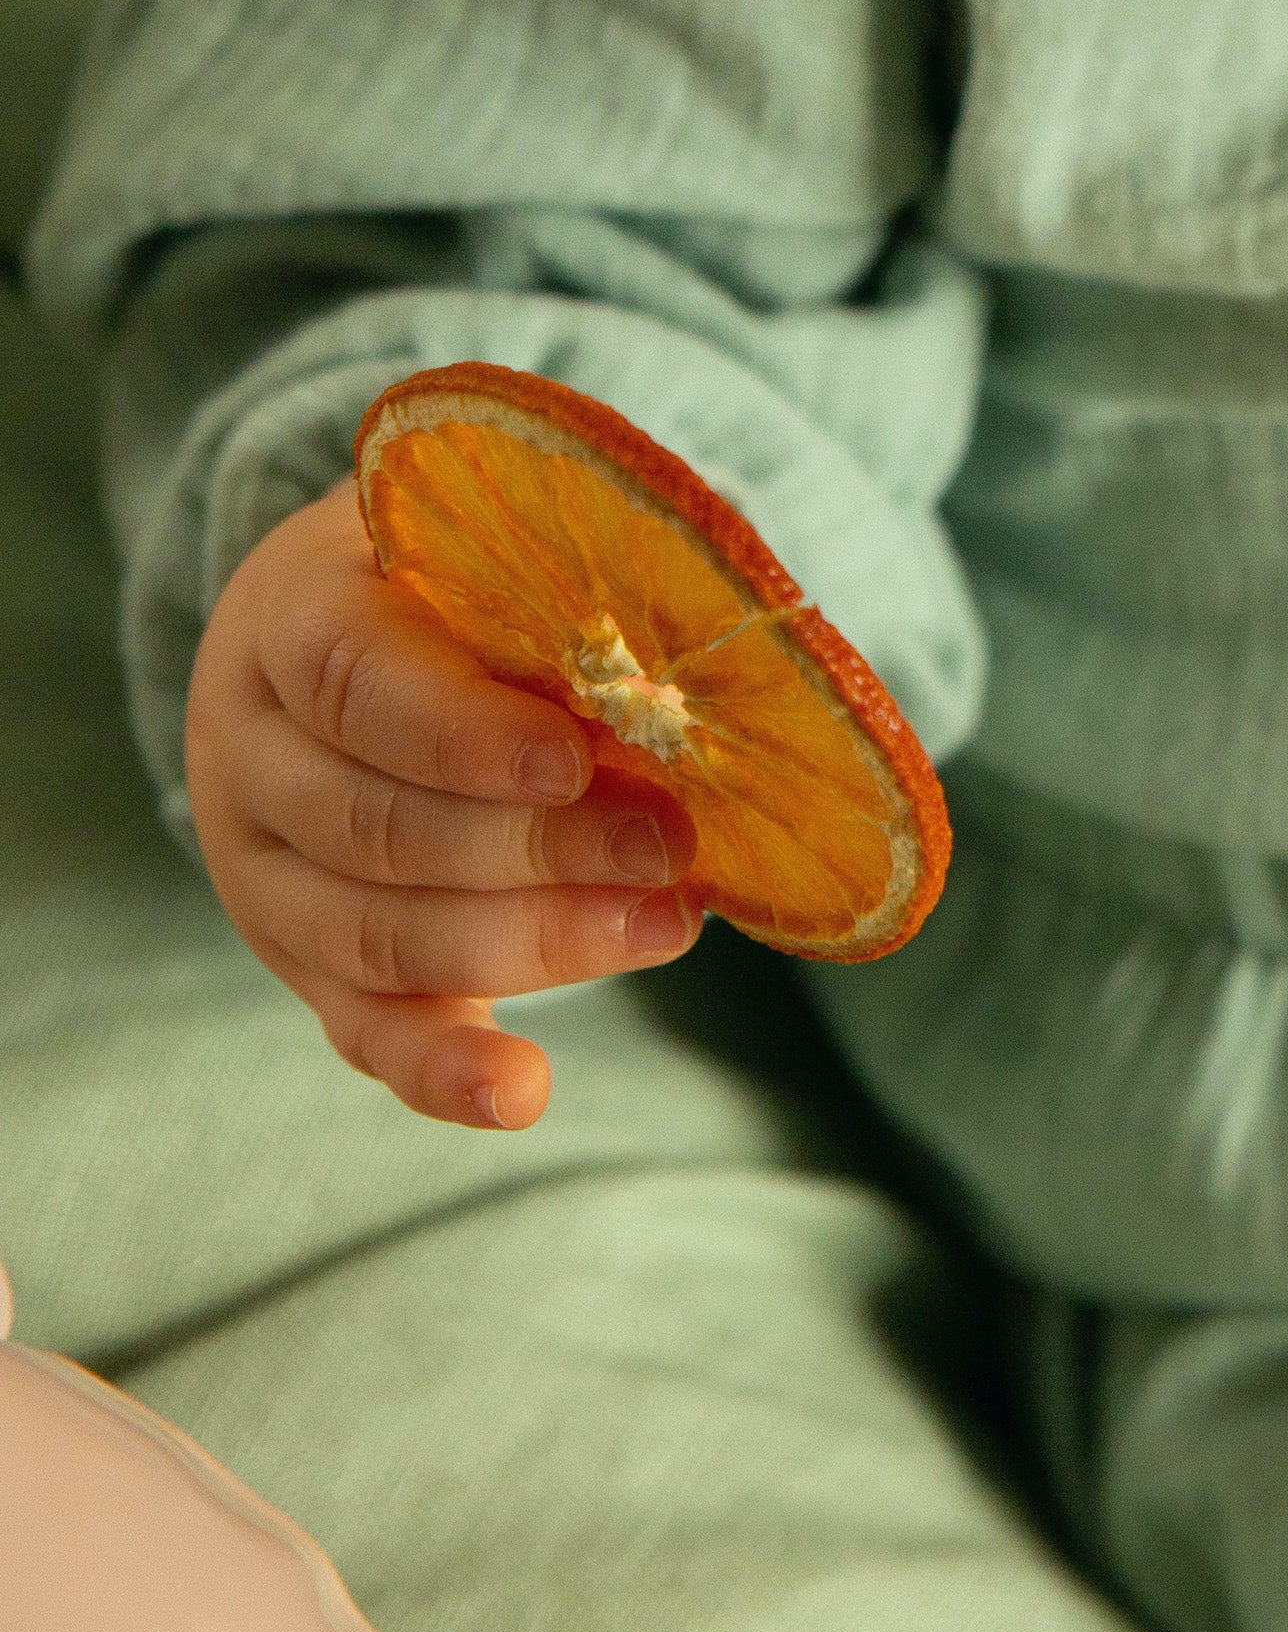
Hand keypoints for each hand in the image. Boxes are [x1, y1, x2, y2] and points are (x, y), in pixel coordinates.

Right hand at [183, 480, 698, 1131]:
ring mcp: (260, 873)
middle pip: (379, 825)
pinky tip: (521, 1096)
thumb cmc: (443, 569)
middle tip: (670, 843)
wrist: (329, 629)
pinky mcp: (301, 959)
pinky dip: (442, 1068)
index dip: (465, 731)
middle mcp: (247, 754)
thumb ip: (561, 576)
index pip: (356, 681)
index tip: (579, 758)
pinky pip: (363, 1028)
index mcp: (286, 620)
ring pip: (379, 932)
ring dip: (534, 941)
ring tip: (668, 921)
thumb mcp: (478, 535)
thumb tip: (696, 636)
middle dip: (538, 847)